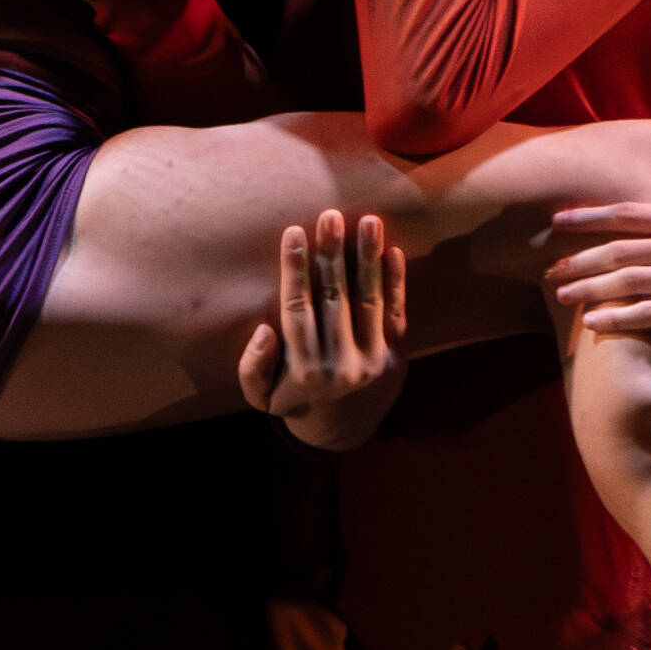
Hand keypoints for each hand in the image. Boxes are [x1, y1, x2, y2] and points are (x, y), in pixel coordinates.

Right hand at [237, 207, 409, 455]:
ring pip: (368, 300)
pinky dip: (396, 283)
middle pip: (334, 298)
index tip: (293, 233)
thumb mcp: (262, 397)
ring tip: (369, 221)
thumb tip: (263, 329)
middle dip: (331, 254)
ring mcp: (372, 359)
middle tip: (330, 215)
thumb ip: (253, 367)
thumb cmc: (297, 402)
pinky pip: (397, 314)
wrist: (344, 435)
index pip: (297, 308)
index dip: (294, 269)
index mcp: (305, 368)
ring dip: (368, 258)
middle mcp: (340, 363)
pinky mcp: (396, 357)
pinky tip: (392, 252)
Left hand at [539, 128, 650, 387]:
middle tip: (550, 269)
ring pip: (634, 281)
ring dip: (593, 289)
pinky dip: (621, 317)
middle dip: (582, 259)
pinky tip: (595, 323)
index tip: (558, 219)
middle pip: (625, 250)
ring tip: (562, 297)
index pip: (635, 214)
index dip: (592, 216)